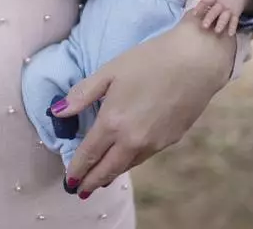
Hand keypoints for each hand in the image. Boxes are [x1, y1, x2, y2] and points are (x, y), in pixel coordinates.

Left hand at [50, 11, 232, 196]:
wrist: (195, 62)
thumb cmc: (149, 61)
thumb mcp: (109, 72)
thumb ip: (81, 94)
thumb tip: (57, 112)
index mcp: (113, 122)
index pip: (88, 154)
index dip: (76, 170)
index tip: (67, 181)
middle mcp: (132, 140)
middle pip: (107, 169)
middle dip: (91, 182)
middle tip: (78, 190)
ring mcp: (154, 143)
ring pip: (126, 166)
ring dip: (110, 175)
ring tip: (99, 180)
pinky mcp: (170, 141)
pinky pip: (143, 158)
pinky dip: (128, 164)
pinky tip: (124, 161)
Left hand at [191, 0, 252, 36]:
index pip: (206, 1)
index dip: (200, 7)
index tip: (194, 14)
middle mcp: (221, 4)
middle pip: (215, 11)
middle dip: (210, 18)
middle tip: (204, 26)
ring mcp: (229, 10)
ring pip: (225, 17)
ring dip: (221, 24)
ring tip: (217, 31)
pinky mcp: (235, 15)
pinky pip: (234, 21)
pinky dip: (233, 28)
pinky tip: (230, 34)